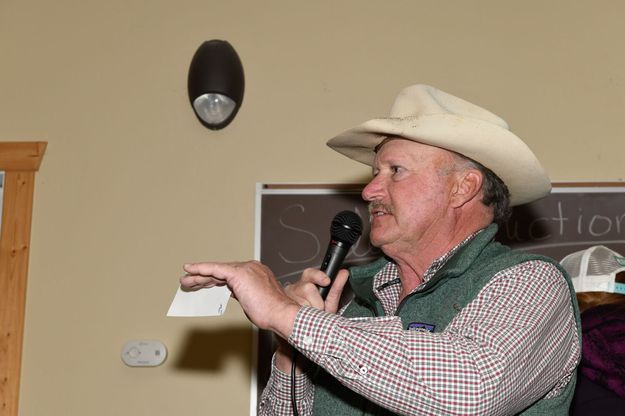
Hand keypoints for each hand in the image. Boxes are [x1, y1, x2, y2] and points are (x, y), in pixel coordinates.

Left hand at [181, 261, 299, 338]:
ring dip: (199, 276)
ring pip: (216, 271)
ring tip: (186, 280)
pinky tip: (191, 269)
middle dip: (204, 278)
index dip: (215, 280)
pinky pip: (215, 269)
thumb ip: (243, 294)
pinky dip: (202, 269)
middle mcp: (251, 268)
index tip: (204, 284)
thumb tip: (234, 294)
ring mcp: (245, 269)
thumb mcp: (254, 301)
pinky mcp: (238, 273)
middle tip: (190, 282)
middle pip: (222, 272)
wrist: (280, 313)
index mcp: (257, 273)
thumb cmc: (271, 313)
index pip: (230, 276)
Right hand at [274, 268, 348, 373]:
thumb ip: (335, 289)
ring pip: (302, 300)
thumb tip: (344, 273)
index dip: (318, 276)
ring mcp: (284, 300)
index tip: (327, 280)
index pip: (309, 274)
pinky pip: (293, 310)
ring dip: (309, 312)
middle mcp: (293, 290)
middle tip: (316, 313)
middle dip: (316, 303)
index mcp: (304, 286)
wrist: (300, 345)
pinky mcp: (279, 311)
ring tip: (308, 320)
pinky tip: (301, 322)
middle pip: (307, 287)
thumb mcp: (328, 307)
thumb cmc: (314, 325)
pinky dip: (301, 317)